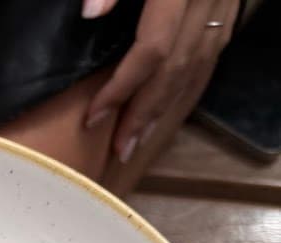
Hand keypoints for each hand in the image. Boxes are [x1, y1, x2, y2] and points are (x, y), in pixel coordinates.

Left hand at [82, 0, 239, 161]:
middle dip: (144, 114)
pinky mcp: (230, 0)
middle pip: (175, 70)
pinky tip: (171, 101)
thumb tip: (89, 15)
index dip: (121, 88)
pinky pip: (211, 51)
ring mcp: (223, 1)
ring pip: (198, 65)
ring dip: (166, 108)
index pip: (151, 51)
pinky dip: (190, 82)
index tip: (92, 117)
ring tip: (138, 140)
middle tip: (118, 151)